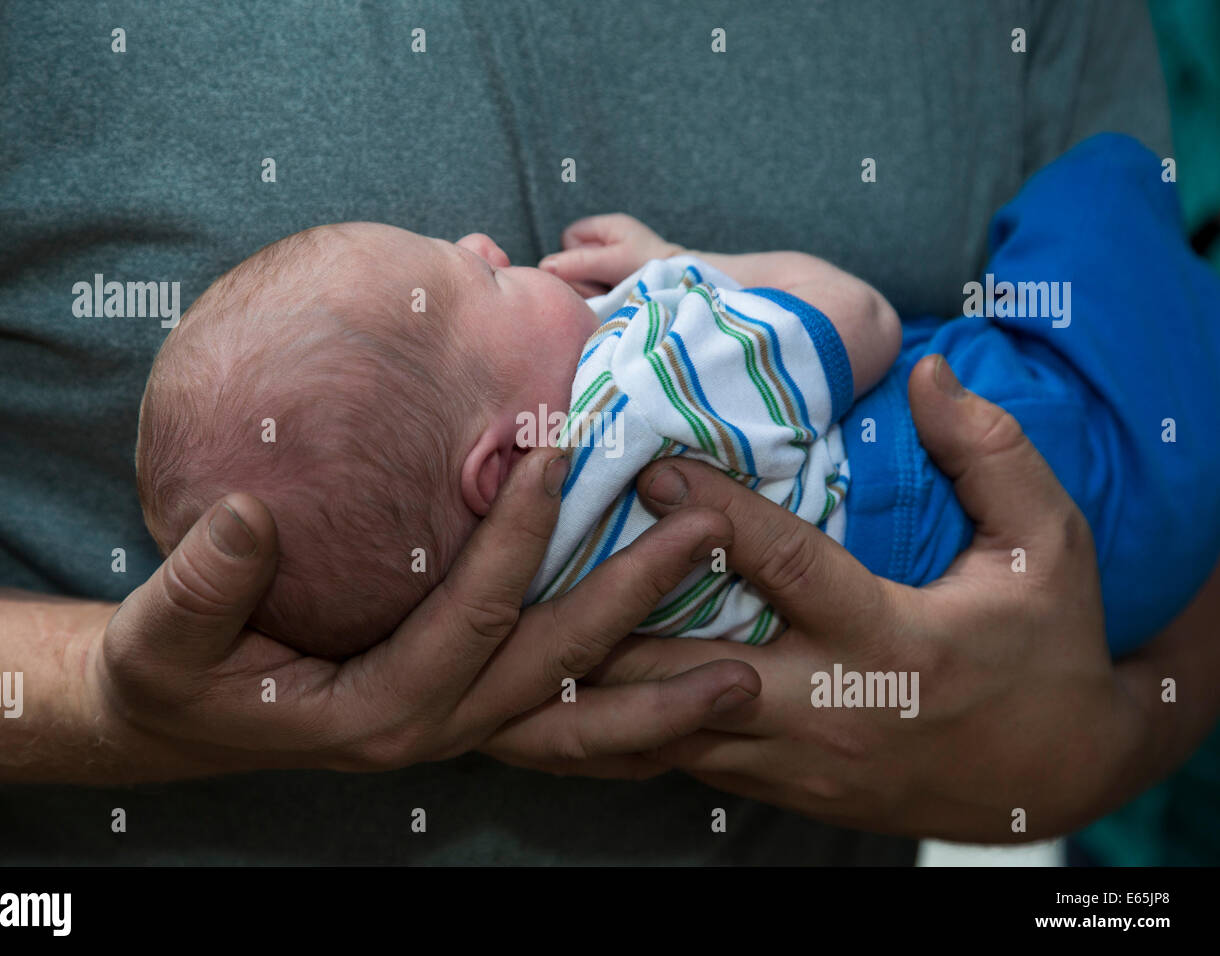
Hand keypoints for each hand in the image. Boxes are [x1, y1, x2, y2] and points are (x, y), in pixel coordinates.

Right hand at [91, 447, 760, 776]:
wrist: (183, 721)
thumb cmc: (174, 674)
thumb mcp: (164, 635)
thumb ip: (201, 583)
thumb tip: (246, 514)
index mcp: (375, 709)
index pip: (471, 614)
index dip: (516, 533)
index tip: (559, 448)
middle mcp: (435, 727)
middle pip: (557, 667)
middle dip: (636, 600)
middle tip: (715, 533)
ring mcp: (461, 726)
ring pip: (578, 714)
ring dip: (660, 683)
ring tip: (747, 661)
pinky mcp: (469, 711)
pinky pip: (564, 718)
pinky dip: (628, 709)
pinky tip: (686, 682)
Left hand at [486, 356, 1150, 839]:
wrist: (1050, 780)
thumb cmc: (1047, 649)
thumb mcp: (1050, 548)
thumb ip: (992, 456)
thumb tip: (928, 372)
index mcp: (888, 644)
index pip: (788, 568)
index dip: (715, 514)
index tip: (648, 462)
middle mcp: (824, 711)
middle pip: (682, 668)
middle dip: (602, 621)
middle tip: (527, 566)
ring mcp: (790, 761)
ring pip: (662, 726)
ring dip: (590, 679)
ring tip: (516, 627)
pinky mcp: (773, 784)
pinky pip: (675, 755)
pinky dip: (616, 721)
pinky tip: (560, 683)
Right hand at [539, 213, 681, 297]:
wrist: (682, 289)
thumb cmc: (652, 269)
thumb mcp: (614, 262)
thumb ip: (580, 263)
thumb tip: (544, 267)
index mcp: (606, 226)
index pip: (568, 238)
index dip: (573, 257)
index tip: (593, 271)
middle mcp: (606, 241)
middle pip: (570, 260)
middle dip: (583, 277)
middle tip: (604, 286)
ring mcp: (608, 261)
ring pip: (578, 278)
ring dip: (591, 289)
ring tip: (612, 292)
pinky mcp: (611, 280)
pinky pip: (589, 289)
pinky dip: (599, 297)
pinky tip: (613, 298)